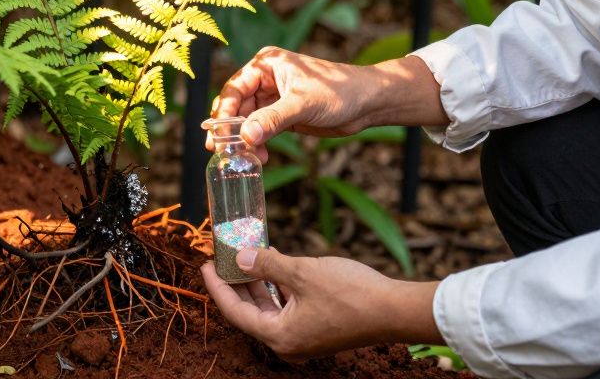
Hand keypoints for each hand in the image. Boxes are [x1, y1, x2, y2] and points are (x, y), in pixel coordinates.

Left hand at [200, 247, 441, 360]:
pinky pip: (287, 309)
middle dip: (237, 282)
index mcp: (279, 336)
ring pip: (270, 309)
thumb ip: (266, 265)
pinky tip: (275, 266)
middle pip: (250, 312)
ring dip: (258, 283)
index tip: (205, 264)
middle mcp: (288, 343)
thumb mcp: (302, 272)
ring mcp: (304, 338)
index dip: (217, 286)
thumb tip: (239, 257)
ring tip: (246, 256)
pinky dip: (278, 288)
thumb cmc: (351, 293)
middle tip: (223, 257)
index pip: (235, 311)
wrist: (395, 310)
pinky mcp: (318, 329)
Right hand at [207, 47, 374, 160]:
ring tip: (248, 157)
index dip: (225, 112)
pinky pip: (262, 129)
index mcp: (267, 65)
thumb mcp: (303, 104)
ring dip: (246, 139)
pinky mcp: (283, 114)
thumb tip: (246, 136)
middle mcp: (267, 78)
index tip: (219, 135)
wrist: (368, 103)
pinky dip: (259, 142)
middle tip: (224, 152)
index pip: (234, 88)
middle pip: (238, 105)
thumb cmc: (339, 91)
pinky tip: (261, 156)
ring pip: (248, 120)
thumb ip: (273, 119)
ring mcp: (274, 97)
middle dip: (232, 129)